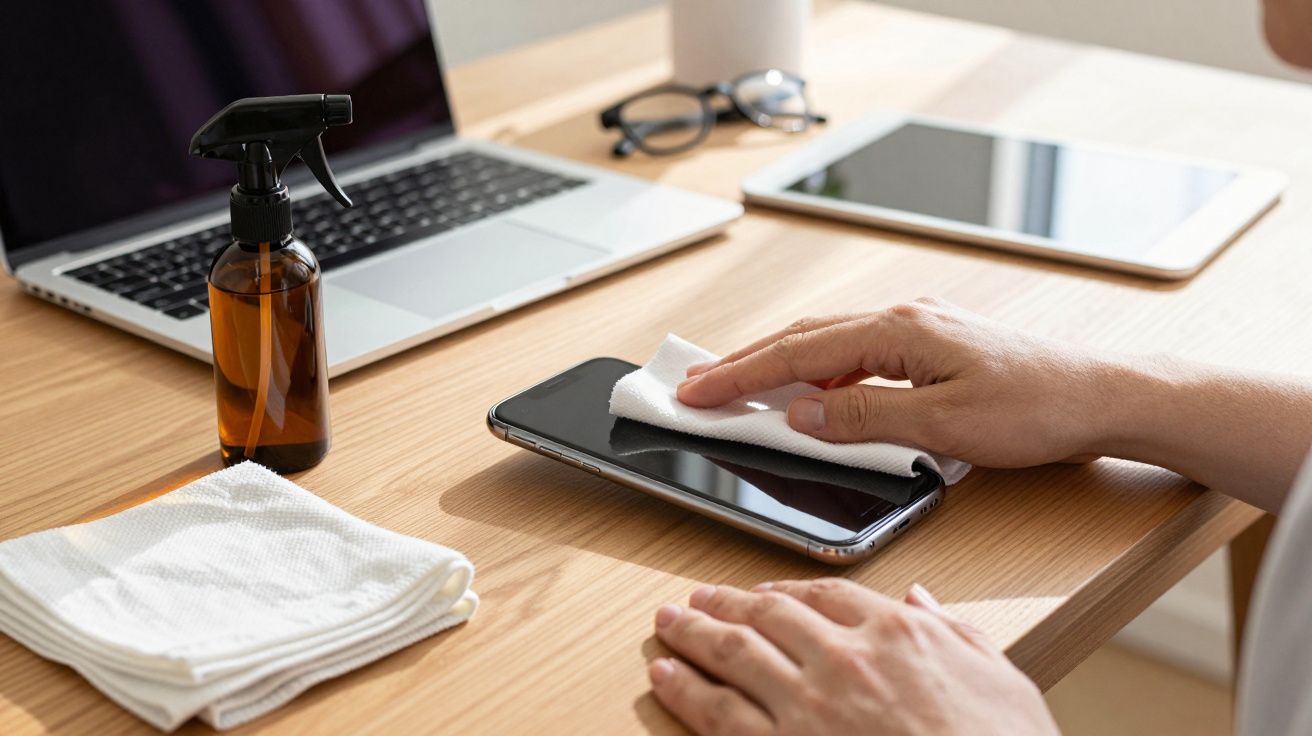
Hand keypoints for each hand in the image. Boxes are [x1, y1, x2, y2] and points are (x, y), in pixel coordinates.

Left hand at [647, 579, 1058, 735]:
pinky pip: (717, 714)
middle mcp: (842, 660)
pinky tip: (664, 677)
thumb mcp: (1002, 681)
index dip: (785, 589)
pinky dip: (684, 690)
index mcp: (895, 634)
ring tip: (669, 623)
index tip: (765, 591)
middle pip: (767, 614)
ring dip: (693, 634)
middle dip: (726, 602)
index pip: (825, 595)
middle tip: (698, 598)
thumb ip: (954, 634)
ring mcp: (805, 707)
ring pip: (732, 654)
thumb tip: (923, 602)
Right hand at [676, 298, 1120, 467]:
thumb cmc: (1038, 408)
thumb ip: (864, 418)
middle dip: (745, 362)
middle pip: (803, 339)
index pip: (797, 353)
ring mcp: (918, 329)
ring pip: (827, 344)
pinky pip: (857, 355)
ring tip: (737, 387)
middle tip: (697, 386)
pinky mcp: (931, 347)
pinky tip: (810, 395)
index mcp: (899, 330)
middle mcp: (903, 320)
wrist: (1103, 395)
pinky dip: (819, 374)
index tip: (695, 390)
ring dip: (779, 365)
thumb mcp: (944, 426)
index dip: (740, 373)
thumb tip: (800, 415)